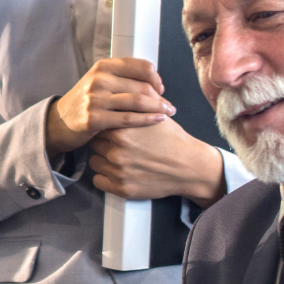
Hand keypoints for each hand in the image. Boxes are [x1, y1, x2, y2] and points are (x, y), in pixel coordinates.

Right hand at [46, 58, 174, 157]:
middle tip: (170, 106)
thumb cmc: (84, 103)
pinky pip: (129, 118)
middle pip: (142, 86)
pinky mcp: (95, 118)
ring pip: (138, 101)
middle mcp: (99, 79)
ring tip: (168, 113)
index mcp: (103, 66)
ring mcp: (96, 99)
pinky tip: (158, 121)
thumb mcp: (98, 82)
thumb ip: (121, 77)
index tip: (160, 89)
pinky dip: (148, 120)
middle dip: (160, 97)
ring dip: (158, 108)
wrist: (58, 123)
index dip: (156, 78)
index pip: (141, 67)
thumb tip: (152, 81)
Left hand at [89, 118, 225, 207]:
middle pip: (94, 143)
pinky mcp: (122, 189)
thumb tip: (116, 94)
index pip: (98, 124)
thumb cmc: (172, 140)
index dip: (105, 125)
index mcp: (122, 131)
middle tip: (116, 143)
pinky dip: (105, 177)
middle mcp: (117, 152)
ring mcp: (118, 172)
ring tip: (118, 157)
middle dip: (103, 142)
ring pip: (94, 161)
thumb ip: (133, 106)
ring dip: (103, 159)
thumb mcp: (154, 116)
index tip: (110, 127)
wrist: (190, 167)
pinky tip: (117, 171)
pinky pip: (98, 181)